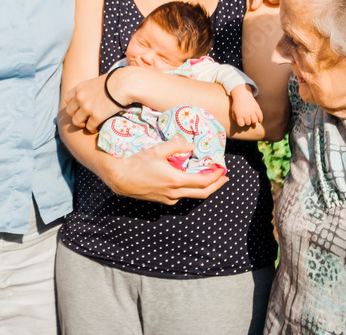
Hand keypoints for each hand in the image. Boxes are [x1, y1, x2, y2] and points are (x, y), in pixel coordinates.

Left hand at [62, 71, 126, 132]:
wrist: (124, 84)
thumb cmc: (116, 80)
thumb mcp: (97, 81)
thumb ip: (90, 89)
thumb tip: (93, 94)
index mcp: (80, 87)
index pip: (67, 99)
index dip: (72, 105)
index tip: (78, 108)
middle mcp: (80, 97)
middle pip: (69, 111)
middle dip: (76, 115)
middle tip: (84, 118)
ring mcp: (87, 107)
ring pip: (76, 121)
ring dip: (82, 124)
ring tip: (90, 124)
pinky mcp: (96, 116)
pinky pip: (89, 127)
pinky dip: (92, 128)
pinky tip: (98, 127)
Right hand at [106, 136, 228, 204]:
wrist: (121, 179)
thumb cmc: (138, 163)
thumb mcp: (157, 150)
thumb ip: (176, 145)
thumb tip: (191, 145)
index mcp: (176, 180)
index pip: (204, 181)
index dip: (216, 176)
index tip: (222, 169)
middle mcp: (175, 193)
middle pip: (202, 193)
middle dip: (216, 185)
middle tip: (224, 178)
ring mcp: (168, 198)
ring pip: (192, 195)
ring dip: (203, 187)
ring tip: (209, 178)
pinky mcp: (162, 200)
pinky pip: (181, 196)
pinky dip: (190, 189)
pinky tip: (187, 181)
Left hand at [230, 85, 263, 126]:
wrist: (242, 95)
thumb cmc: (237, 104)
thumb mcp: (233, 111)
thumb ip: (235, 118)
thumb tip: (240, 124)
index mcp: (239, 114)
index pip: (241, 124)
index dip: (241, 123)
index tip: (241, 121)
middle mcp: (246, 113)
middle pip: (248, 123)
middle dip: (247, 121)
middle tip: (246, 118)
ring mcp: (252, 111)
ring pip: (254, 121)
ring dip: (253, 121)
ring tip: (251, 118)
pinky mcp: (257, 108)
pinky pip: (260, 116)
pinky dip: (260, 119)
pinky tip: (259, 120)